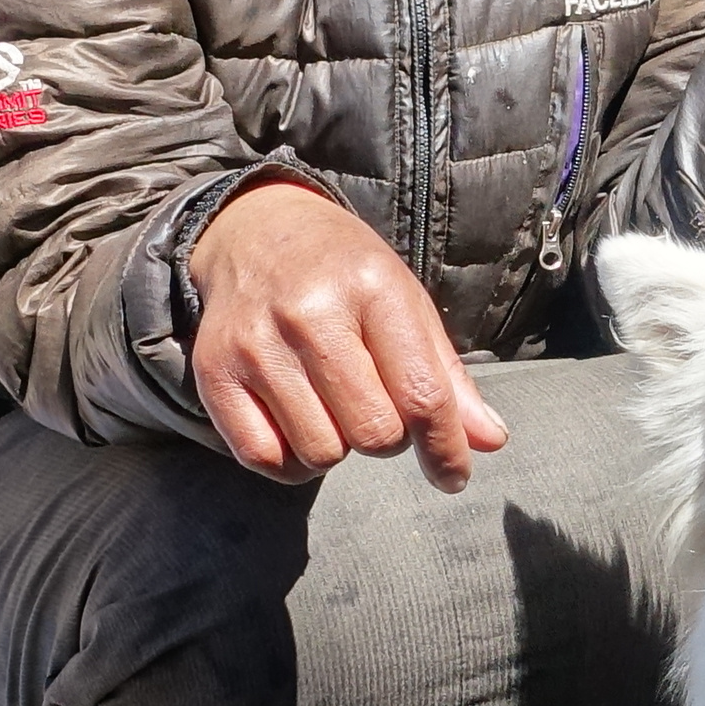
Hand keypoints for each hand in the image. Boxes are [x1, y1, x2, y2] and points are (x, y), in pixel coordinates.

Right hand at [188, 180, 508, 491]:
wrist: (252, 231)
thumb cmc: (342, 274)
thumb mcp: (405, 303)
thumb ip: (447, 377)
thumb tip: (489, 441)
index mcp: (372, 289)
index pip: (421, 394)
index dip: (445, 448)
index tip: (454, 474)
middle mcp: (310, 314)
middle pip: (373, 433)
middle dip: (388, 436)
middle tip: (375, 404)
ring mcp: (256, 345)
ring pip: (321, 453)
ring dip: (338, 446)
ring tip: (332, 404)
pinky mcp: (215, 373)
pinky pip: (264, 459)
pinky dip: (291, 459)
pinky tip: (298, 421)